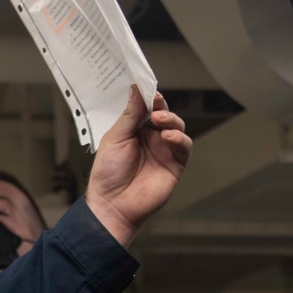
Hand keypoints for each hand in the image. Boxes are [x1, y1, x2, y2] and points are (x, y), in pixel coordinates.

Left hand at [85, 84, 191, 246]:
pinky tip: (168, 137)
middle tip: (157, 102)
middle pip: (164, 114)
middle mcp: (150, 138)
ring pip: (177, 127)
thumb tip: (136, 90)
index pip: (146, 108)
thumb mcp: (115, 138)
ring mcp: (164, 150)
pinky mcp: (175, 164)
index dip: (149, 98)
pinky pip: (184, 147)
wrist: (113, 204)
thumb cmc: (108, 173)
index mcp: (134, 130)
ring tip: (160, 120)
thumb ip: (129, 115)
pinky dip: (179, 139)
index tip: (149, 88)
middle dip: (162, 106)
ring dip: (171, 120)